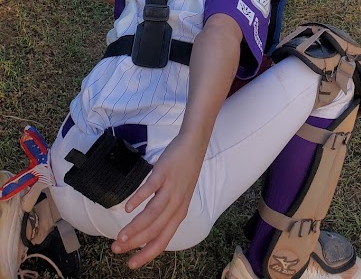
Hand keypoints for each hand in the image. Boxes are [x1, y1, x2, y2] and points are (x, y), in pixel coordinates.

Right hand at [111, 134, 204, 269]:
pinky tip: (128, 208)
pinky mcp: (163, 174)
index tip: (130, 264)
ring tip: (120, 237)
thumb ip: (164, 213)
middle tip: (116, 249)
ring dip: (135, 228)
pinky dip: (138, 200)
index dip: (146, 254)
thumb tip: (146, 229)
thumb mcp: (178, 198)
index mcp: (179, 214)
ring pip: (152, 214)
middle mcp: (176, 205)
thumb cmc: (183, 173)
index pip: (162, 241)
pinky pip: (150, 189)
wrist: (193, 147)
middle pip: (154, 230)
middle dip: (134, 243)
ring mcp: (170, 189)